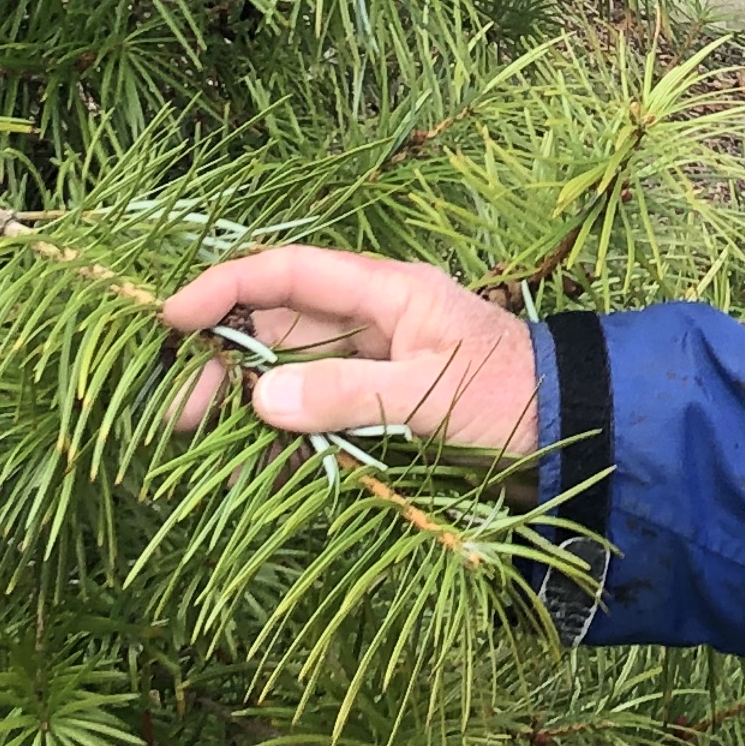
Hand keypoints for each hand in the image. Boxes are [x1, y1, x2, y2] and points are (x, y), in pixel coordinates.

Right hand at [160, 245, 541, 461]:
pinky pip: (315, 417)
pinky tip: (252, 473)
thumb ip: (346, 393)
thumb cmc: (512, 394)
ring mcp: (374, 364)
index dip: (223, 289)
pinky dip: (282, 441)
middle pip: (276, 327)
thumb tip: (261, 398)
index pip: (287, 272)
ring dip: (245, 409)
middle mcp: (372, 320)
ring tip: (204, 450)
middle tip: (179, 415)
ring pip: (288, 376)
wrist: (575, 431)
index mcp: (386, 291)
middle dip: (222, 364)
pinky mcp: (380, 408)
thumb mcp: (428, 392)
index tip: (169, 320)